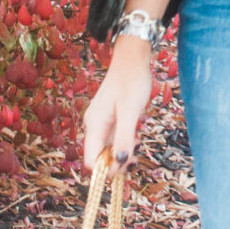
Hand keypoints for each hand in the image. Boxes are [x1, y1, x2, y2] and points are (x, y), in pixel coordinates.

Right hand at [81, 36, 153, 171]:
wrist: (132, 59)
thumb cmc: (132, 82)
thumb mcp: (130, 111)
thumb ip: (124, 137)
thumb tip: (118, 162)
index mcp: (94, 125)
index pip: (91, 161)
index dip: (106, 169)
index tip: (125, 165)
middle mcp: (93, 125)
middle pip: (99, 156)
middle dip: (116, 161)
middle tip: (136, 155)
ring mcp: (100, 122)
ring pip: (107, 148)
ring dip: (121, 152)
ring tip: (138, 144)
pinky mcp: (108, 119)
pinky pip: (112, 139)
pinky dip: (123, 142)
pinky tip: (135, 137)